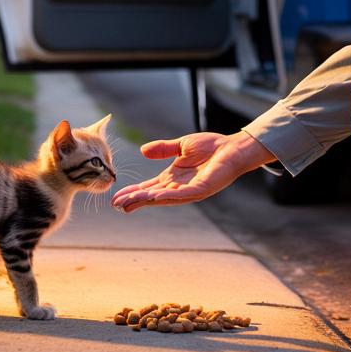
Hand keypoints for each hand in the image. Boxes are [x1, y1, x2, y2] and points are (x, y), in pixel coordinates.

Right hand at [111, 131, 275, 212]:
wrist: (233, 147)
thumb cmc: (212, 147)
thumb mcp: (182, 145)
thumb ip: (163, 149)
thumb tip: (143, 151)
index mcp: (173, 177)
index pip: (149, 187)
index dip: (133, 191)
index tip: (116, 197)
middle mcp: (179, 187)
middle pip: (152, 196)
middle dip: (135, 200)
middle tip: (116, 205)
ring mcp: (190, 190)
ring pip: (163, 198)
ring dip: (145, 200)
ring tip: (129, 203)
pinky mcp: (201, 189)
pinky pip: (181, 195)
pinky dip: (167, 197)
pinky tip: (153, 198)